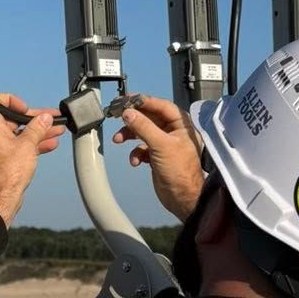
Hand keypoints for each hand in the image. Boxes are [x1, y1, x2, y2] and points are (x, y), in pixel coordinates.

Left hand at [0, 94, 62, 225]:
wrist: (2, 196)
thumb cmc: (7, 171)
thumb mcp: (28, 144)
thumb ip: (38, 127)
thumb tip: (45, 118)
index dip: (14, 102)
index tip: (27, 109)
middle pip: (13, 118)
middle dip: (35, 119)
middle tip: (52, 118)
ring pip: (19, 132)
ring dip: (38, 131)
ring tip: (57, 130)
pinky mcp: (3, 158)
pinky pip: (19, 145)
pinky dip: (32, 143)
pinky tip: (50, 144)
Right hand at [111, 95, 205, 219]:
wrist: (182, 198)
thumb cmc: (180, 171)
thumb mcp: (161, 145)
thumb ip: (143, 127)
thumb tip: (128, 113)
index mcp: (181, 124)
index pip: (161, 105)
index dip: (143, 101)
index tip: (127, 99)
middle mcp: (173, 131)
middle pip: (149, 118)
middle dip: (133, 119)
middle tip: (116, 114)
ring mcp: (164, 143)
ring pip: (142, 132)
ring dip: (129, 135)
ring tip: (118, 139)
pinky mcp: (157, 156)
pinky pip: (141, 148)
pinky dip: (135, 153)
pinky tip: (135, 161)